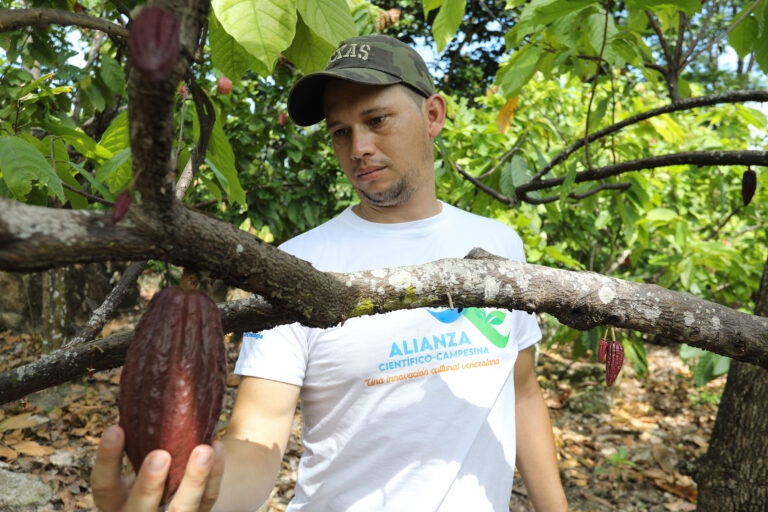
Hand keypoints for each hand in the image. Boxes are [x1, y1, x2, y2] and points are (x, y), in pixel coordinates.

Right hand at [91, 425, 223, 511]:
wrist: (172, 498)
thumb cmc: (149, 471)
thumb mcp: (135, 462)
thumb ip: (138, 443)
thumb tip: (143, 393)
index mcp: (116, 501)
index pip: (104, 485)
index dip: (107, 459)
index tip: (115, 428)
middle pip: (140, 508)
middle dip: (149, 484)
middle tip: (160, 455)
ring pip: (182, 508)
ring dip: (195, 480)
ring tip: (204, 450)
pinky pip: (208, 499)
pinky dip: (215, 475)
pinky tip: (217, 447)